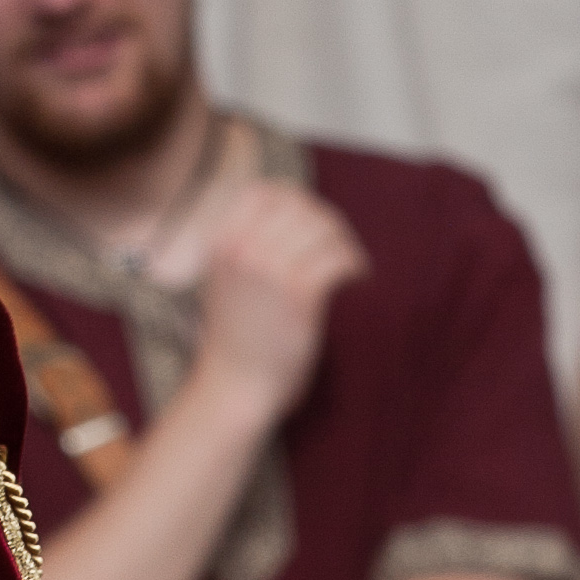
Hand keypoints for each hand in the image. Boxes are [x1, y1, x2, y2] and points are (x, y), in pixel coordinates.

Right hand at [185, 181, 368, 426]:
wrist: (235, 387)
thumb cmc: (233, 339)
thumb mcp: (222, 281)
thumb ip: (244, 247)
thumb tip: (290, 219)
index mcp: (222, 242)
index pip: (266, 192)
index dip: (297, 200)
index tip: (314, 221)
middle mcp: (243, 249)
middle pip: (301, 207)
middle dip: (328, 223)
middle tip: (341, 246)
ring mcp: (269, 270)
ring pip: (323, 229)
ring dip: (345, 244)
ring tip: (352, 265)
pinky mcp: (298, 297)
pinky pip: (336, 260)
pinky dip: (353, 266)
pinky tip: (357, 280)